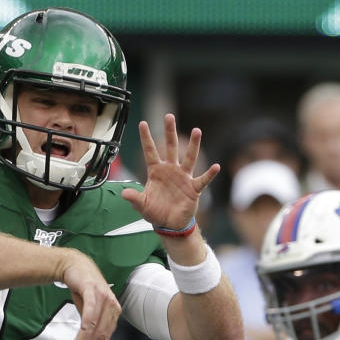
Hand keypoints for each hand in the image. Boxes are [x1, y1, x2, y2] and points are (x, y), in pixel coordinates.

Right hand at [59, 249, 120, 339]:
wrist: (74, 265)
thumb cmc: (83, 287)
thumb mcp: (89, 308)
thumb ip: (92, 323)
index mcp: (114, 310)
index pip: (107, 335)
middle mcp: (112, 304)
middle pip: (102, 332)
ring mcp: (103, 296)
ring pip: (96, 325)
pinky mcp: (93, 290)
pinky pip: (90, 313)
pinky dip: (85, 328)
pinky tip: (80, 336)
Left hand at [121, 114, 218, 229]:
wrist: (170, 224)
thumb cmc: (155, 211)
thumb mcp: (142, 205)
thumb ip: (134, 198)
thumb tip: (124, 194)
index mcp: (155, 171)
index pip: (150, 151)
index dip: (146, 138)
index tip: (142, 123)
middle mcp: (170, 170)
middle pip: (170, 147)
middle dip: (169, 132)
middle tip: (169, 116)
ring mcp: (183, 177)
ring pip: (189, 158)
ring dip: (193, 145)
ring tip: (197, 131)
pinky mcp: (193, 188)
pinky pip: (203, 180)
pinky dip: (209, 174)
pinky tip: (216, 166)